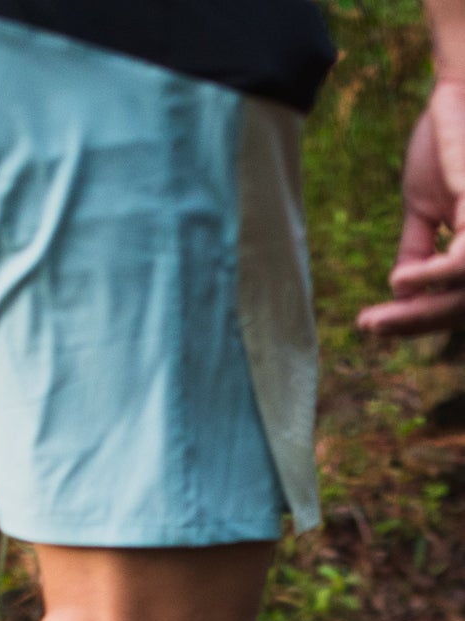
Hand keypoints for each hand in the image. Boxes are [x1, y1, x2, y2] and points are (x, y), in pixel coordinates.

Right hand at [358, 78, 464, 334]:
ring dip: (418, 313)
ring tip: (378, 317)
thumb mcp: (426, 208)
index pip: (455, 296)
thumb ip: (418, 250)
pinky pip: (462, 262)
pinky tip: (399, 282)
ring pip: (462, 294)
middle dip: (414, 322)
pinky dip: (430, 277)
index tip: (370, 325)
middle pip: (461, 305)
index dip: (417, 317)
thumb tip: (400, 291)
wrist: (457, 93)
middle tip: (368, 326)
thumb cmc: (448, 142)